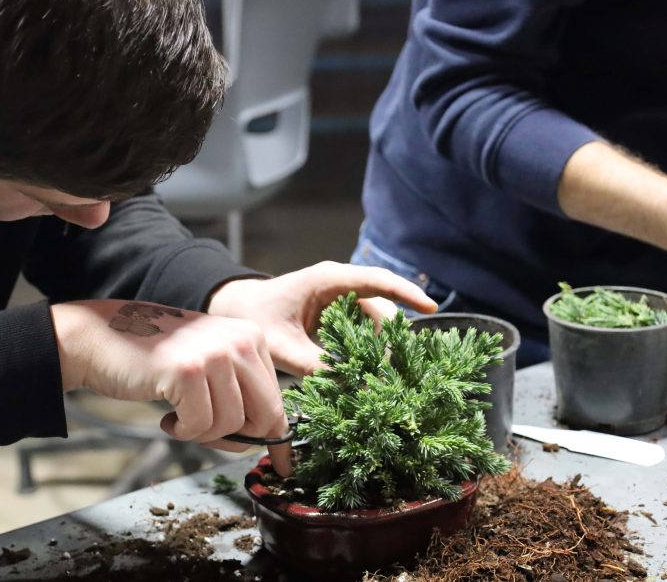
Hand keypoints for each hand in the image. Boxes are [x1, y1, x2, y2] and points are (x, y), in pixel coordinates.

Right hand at [50, 299, 292, 474]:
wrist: (101, 337)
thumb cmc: (154, 357)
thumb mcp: (209, 361)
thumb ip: (239, 389)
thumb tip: (270, 438)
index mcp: (251, 336)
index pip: (277, 400)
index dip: (276, 438)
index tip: (282, 464)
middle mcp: (240, 341)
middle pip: (264, 417)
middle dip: (236, 439)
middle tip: (204, 433)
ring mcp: (215, 355)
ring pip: (231, 426)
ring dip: (202, 434)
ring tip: (179, 416)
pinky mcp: (189, 372)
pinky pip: (200, 427)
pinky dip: (182, 432)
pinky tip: (167, 416)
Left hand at [207, 261, 437, 375]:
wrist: (237, 308)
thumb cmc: (255, 318)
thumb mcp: (282, 346)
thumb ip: (316, 366)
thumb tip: (352, 387)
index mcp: (328, 279)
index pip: (377, 280)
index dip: (406, 292)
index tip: (429, 307)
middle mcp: (339, 283)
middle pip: (381, 306)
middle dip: (392, 336)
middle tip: (396, 371)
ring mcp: (341, 296)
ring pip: (375, 319)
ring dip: (379, 345)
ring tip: (378, 375)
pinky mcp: (339, 311)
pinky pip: (364, 326)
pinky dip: (368, 346)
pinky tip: (364, 369)